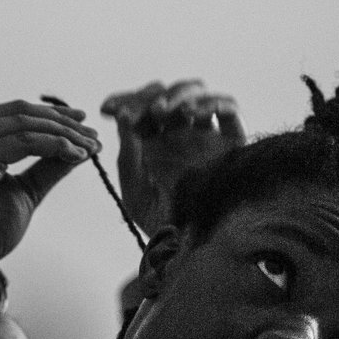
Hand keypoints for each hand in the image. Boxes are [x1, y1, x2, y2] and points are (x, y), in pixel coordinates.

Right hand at [0, 99, 99, 272]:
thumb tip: (79, 145)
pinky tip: (77, 156)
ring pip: (24, 126)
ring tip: (91, 147)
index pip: (9, 113)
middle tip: (93, 132)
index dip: (48, 113)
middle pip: (18, 113)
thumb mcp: (22, 191)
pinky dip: (55, 145)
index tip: (80, 121)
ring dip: (64, 134)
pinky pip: (25, 143)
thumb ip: (45, 166)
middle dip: (61, 120)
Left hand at [99, 80, 244, 234]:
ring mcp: (206, 135)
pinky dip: (211, 102)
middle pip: (169, 95)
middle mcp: (180, 134)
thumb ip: (128, 155)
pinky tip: (191, 112)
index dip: (125, 101)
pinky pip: (229, 109)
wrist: (193, 245)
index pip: (141, 108)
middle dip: (153, 97)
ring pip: (198, 94)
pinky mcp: (232, 142)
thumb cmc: (160, 222)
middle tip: (143, 111)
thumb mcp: (135, 191)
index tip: (106, 108)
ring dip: (179, 94)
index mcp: (154, 143)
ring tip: (163, 111)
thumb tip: (121, 115)